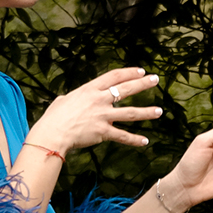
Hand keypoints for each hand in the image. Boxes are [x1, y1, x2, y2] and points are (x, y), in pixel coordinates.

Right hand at [27, 67, 164, 154]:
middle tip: (155, 80)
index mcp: (90, 90)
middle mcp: (99, 100)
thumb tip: (73, 99)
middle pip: (125, 89)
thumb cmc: (54, 117)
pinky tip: (145, 141)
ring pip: (130, 113)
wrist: (53, 132)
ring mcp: (103, 116)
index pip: (114, 77)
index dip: (129, 72)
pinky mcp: (103, 132)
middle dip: (142, 84)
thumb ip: (75, 98)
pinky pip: (122, 136)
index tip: (141, 71)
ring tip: (159, 111)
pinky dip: (134, 140)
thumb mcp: (65, 100)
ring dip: (146, 112)